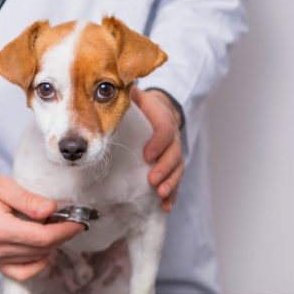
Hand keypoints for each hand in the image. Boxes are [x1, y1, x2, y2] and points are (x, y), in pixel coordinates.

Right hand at [0, 162, 82, 281]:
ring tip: (55, 230)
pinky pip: (20, 272)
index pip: (42, 238)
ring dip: (50, 248)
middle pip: (41, 250)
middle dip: (61, 237)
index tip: (78, 222)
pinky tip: (41, 248)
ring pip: (33, 262)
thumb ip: (28, 200)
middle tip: (70, 221)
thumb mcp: (2, 185)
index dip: (65, 231)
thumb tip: (52, 210)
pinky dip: (35, 263)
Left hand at [131, 87, 184, 212]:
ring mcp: (175, 154)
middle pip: (174, 154)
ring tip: (160, 195)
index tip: (147, 155)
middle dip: (164, 168)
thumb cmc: (146, 108)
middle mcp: (173, 139)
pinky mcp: (173, 167)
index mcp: (164, 121)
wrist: (162, 112)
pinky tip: (166, 206)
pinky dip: (173, 194)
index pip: (165, 132)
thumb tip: (115, 87)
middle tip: (152, 180)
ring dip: (171, 183)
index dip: (158, 144)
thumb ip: (130, 94)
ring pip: (178, 169)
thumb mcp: (139, 98)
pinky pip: (176, 181)